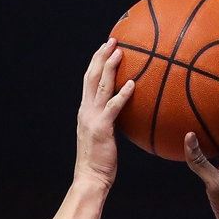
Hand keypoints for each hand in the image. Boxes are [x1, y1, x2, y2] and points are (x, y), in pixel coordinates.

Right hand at [75, 39, 135, 187]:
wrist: (90, 178)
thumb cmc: (100, 161)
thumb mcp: (103, 137)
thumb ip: (110, 122)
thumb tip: (122, 115)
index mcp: (85, 111)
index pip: (88, 81)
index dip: (96, 62)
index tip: (105, 48)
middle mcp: (86, 110)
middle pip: (91, 76)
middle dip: (101, 56)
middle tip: (112, 40)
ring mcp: (92, 118)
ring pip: (100, 86)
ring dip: (110, 67)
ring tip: (120, 51)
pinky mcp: (102, 128)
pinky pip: (113, 107)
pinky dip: (122, 94)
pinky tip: (132, 84)